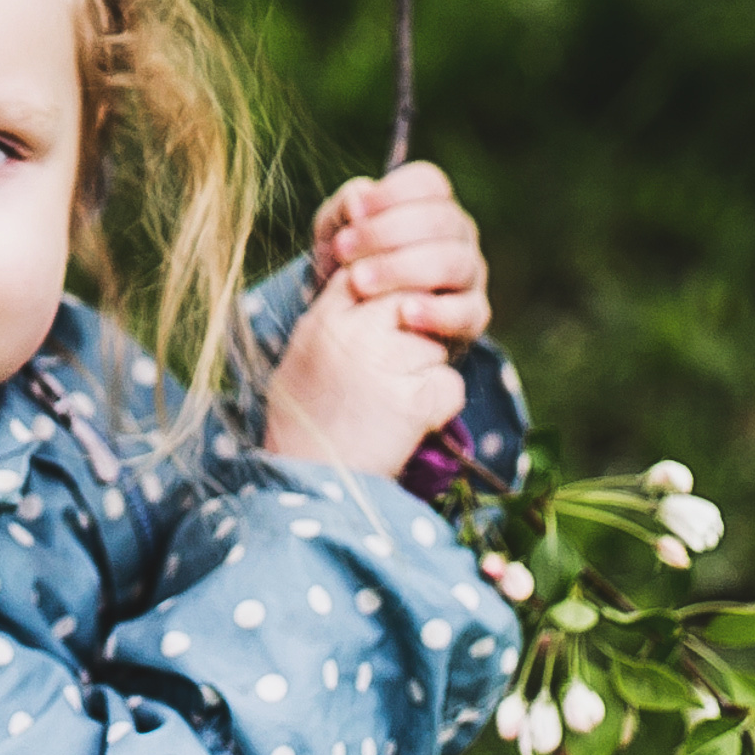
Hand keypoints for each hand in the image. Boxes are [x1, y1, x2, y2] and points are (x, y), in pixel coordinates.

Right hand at [262, 268, 467, 480]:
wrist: (307, 482)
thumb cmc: (304, 418)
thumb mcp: (307, 349)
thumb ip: (339, 312)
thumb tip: (372, 280)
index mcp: (326, 318)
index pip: (371, 272)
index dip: (390, 288)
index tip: (393, 314)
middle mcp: (356, 333)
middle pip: (412, 299)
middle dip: (417, 325)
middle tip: (398, 363)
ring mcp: (387, 363)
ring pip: (437, 341)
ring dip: (429, 368)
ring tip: (395, 400)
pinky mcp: (416, 400)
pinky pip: (450, 384)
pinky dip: (440, 404)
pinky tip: (412, 422)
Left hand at [309, 160, 488, 345]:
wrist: (354, 325)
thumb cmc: (352, 265)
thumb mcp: (337, 231)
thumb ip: (344, 208)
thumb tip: (360, 200)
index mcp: (432, 205)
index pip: (429, 183)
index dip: (392, 193)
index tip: (356, 213)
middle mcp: (458, 235)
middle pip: (439, 220)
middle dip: (385, 233)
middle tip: (343, 251)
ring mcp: (470, 275)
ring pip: (451, 262)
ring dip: (400, 269)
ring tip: (359, 282)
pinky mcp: (472, 316)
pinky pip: (466, 313)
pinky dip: (435, 312)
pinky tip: (404, 313)